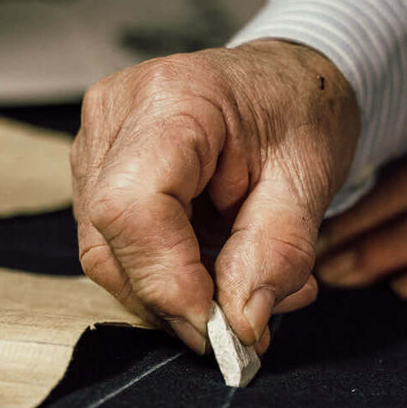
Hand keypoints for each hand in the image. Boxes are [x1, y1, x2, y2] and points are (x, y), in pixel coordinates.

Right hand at [72, 40, 359, 352]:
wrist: (283, 81)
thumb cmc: (299, 112)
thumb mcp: (310, 180)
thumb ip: (277, 254)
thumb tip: (240, 323)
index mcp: (173, 99)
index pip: (133, 207)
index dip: (166, 280)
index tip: (215, 326)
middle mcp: (116, 114)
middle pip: (110, 240)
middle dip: (172, 300)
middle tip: (240, 325)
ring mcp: (96, 142)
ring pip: (106, 254)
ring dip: (171, 292)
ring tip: (242, 287)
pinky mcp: (95, 170)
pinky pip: (113, 246)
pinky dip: (164, 275)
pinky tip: (214, 266)